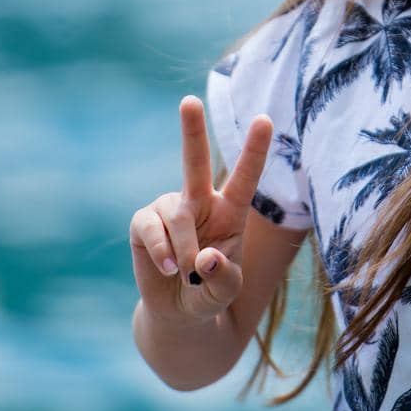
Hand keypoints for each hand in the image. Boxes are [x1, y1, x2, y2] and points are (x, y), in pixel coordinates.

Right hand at [129, 94, 272, 323]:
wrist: (179, 311)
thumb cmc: (210, 291)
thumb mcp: (225, 290)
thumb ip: (222, 276)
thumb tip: (203, 257)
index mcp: (230, 211)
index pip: (245, 178)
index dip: (254, 150)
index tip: (265, 119)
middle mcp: (199, 201)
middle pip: (194, 162)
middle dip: (191, 130)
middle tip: (189, 100)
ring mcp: (170, 208)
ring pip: (177, 218)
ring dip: (183, 250)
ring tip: (185, 272)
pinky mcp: (144, 222)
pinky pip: (151, 229)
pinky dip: (161, 251)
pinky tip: (167, 269)